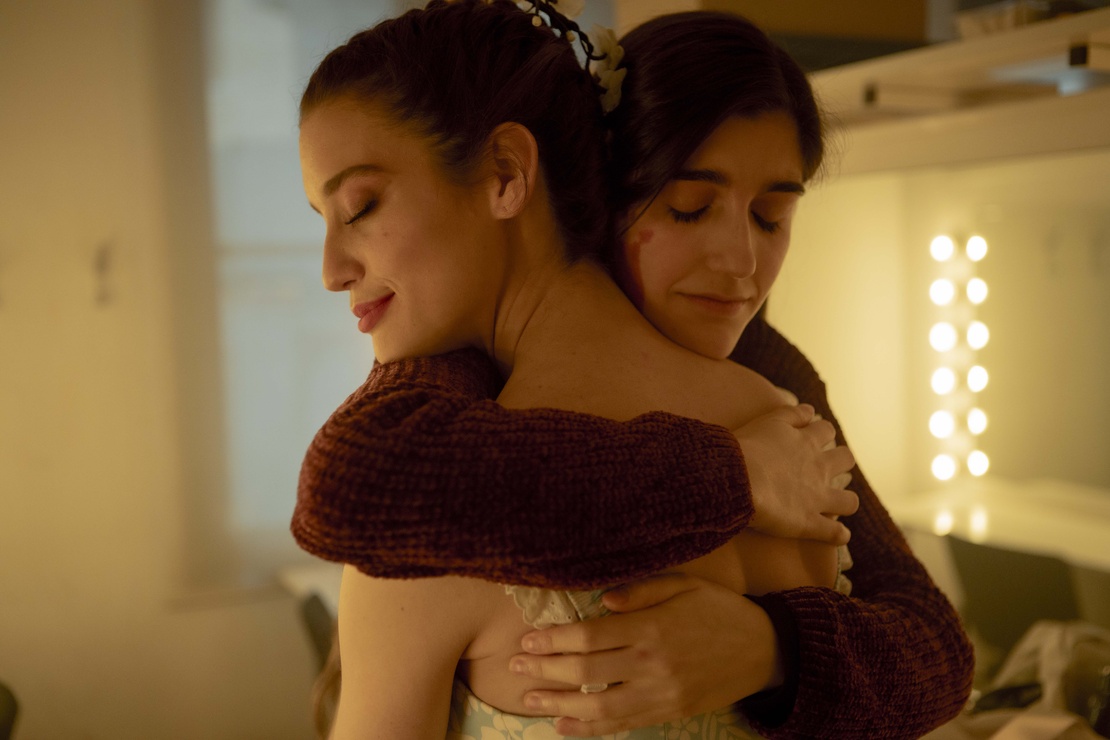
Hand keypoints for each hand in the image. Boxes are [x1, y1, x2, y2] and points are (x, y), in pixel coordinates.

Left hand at [509, 574, 779, 735]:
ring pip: (597, 706)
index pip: (589, 636)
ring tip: (529, 699)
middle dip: (545, 669)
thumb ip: (642, 590)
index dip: (554, 640)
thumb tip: (601, 600)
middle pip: (585, 672)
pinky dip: (589, 729)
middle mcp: (651, 664)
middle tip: (515, 666)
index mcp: (651, 627)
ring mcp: (660, 694)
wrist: (764, 651)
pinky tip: (563, 725)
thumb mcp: (685, 585)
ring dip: (558, 704)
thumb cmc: (720, 611)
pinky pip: (622, 725)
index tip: (528, 640)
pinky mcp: (669, 713)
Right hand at [735, 403, 857, 543]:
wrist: (738, 478)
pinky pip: (835, 533)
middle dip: (840, 462)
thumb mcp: (768, 421)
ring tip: (834, 505)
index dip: (820, 434)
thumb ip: (791, 414)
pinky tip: (837, 536)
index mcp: (807, 442)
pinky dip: (838, 535)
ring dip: (845, 502)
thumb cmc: (745, 448)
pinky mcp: (809, 523)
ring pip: (849, 501)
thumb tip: (810, 410)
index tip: (811, 438)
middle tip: (823, 470)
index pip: (826, 430)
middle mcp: (818, 468)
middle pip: (845, 460)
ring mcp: (817, 497)